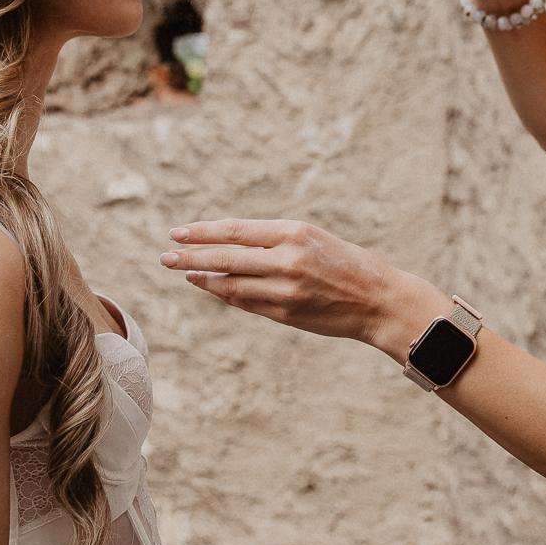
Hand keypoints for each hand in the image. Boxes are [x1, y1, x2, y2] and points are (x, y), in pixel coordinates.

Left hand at [159, 219, 447, 351]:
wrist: (380, 300)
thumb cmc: (348, 264)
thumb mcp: (313, 239)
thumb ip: (276, 241)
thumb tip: (232, 242)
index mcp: (295, 233)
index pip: (236, 230)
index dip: (203, 232)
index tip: (179, 231)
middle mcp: (287, 259)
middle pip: (226, 257)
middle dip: (192, 256)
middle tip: (165, 255)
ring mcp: (286, 290)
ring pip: (232, 283)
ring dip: (204, 278)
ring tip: (182, 271)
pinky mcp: (286, 314)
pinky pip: (247, 303)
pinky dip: (225, 294)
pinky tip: (210, 288)